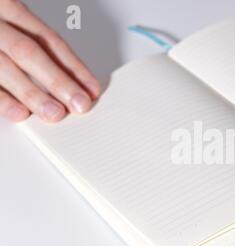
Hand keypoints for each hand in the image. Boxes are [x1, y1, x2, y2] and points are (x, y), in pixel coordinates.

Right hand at [0, 0, 99, 122]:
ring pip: (3, 66)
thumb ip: (32, 43)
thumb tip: (70, 79)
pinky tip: (19, 113)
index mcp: (8, 7)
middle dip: (58, 80)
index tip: (92, 89)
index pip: (47, 39)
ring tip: (55, 114)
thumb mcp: (9, 22)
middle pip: (28, 51)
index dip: (72, 65)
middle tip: (80, 105)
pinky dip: (0, 99)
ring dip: (32, 93)